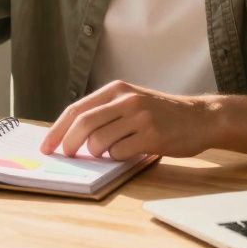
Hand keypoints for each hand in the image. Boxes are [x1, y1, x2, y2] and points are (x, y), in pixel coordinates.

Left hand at [39, 81, 218, 159]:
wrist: (200, 117)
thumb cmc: (160, 113)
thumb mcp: (131, 101)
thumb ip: (105, 112)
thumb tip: (70, 135)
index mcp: (116, 89)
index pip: (76, 109)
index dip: (57, 129)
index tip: (46, 146)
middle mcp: (126, 100)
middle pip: (83, 124)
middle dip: (69, 143)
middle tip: (67, 156)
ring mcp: (140, 117)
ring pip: (100, 141)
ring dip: (97, 153)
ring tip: (108, 152)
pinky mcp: (152, 136)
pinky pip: (120, 153)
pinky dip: (116, 158)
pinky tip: (127, 153)